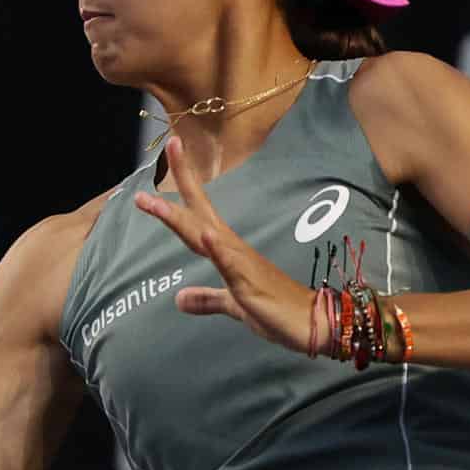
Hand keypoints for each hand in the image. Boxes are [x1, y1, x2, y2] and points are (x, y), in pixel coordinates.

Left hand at [133, 137, 317, 354]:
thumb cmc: (277, 310)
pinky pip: (231, 266)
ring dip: (180, 219)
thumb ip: (207, 299)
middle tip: (172, 145)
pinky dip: (218, 251)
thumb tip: (179, 299)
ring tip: (155, 201)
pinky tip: (208, 237)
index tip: (172, 156)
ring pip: (206, 236)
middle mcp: (232, 249)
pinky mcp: (251, 284)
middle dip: (184, 180)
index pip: (197, 215)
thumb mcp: (234, 305)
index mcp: (226, 251)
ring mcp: (242, 263)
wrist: (314, 324)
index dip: (182, 190)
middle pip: (200, 212)